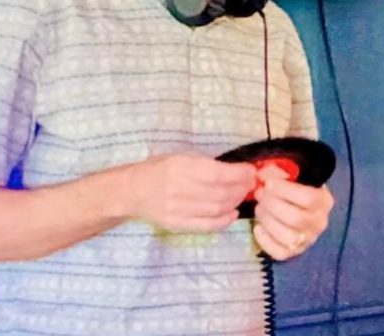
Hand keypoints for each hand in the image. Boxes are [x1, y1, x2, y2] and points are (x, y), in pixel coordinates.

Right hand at [126, 154, 256, 232]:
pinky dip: (224, 220)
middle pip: (221, 192)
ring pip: (217, 209)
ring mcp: (178, 209)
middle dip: (241, 188)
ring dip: (235, 202)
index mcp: (180, 167)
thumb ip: (204, 164)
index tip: (251, 171)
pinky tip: (232, 213)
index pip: (218, 173)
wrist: (132, 191)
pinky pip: (207, 225)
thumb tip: (236, 171)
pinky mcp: (177, 224)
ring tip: (242, 195)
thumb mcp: (179, 157)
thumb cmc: (158, 169)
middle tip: (251, 184)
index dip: (240, 174)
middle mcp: (179, 188)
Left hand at [252, 166, 333, 260]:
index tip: (268, 183)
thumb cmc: (293, 188)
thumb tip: (261, 176)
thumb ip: (278, 172)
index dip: (284, 190)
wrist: (298, 206)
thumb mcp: (291, 175)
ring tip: (259, 209)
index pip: (308, 198)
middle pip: (296, 218)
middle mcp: (320, 222)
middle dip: (272, 205)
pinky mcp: (295, 252)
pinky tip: (258, 227)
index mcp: (323, 201)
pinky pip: (280, 253)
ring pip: (288, 237)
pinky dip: (265, 241)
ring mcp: (308, 239)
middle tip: (259, 194)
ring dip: (268, 221)